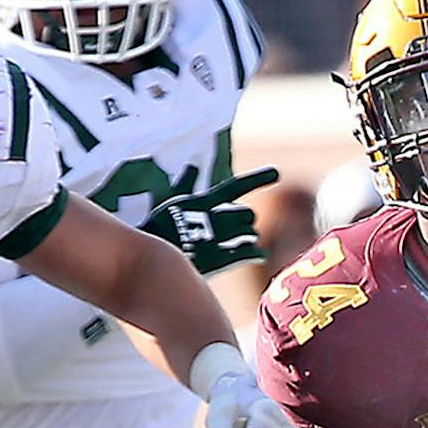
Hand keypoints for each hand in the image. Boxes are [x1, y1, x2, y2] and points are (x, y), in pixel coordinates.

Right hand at [141, 167, 279, 275]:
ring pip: (250, 234)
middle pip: (246, 214)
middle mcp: (216, 218)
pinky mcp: (221, 260)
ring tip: (246, 239)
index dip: (258, 178)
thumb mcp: (173, 202)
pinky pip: (249, 254)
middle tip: (243, 223)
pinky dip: (256, 253)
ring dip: (250, 236)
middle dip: (245, 219)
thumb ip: (186, 184)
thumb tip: (192, 167)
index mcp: (205, 202)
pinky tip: (259, 254)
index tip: (277, 172)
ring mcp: (220, 240)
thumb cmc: (159, 228)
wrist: (150, 260)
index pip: (237, 186)